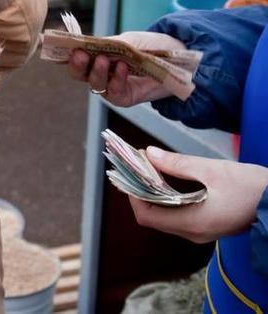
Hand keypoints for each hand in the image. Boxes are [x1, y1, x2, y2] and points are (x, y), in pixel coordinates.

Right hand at [67, 32, 185, 106]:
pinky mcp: (124, 98)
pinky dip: (116, 80)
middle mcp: (101, 73)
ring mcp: (111, 86)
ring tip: (103, 60)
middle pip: (80, 74)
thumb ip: (109, 44)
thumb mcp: (129, 40)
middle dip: (78, 65)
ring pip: (95, 84)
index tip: (68, 47)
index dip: (69, 54)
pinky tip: (121, 68)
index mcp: (98, 56)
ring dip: (96, 72)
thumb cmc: (153, 47)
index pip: (78, 57)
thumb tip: (90, 44)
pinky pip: (114, 92)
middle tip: (79, 55)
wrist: (180, 59)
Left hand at [129, 147, 267, 243]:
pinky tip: (168, 179)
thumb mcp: (214, 170)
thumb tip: (150, 154)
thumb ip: (178, 163)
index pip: (146, 216)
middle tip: (140, 166)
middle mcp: (193, 233)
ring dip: (154, 194)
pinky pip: (179, 215)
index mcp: (192, 223)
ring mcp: (201, 232)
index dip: (133, 195)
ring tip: (151, 168)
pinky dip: (168, 198)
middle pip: (154, 217)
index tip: (132, 173)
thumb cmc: (253, 187)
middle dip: (141, 191)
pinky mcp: (208, 226)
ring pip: (165, 216)